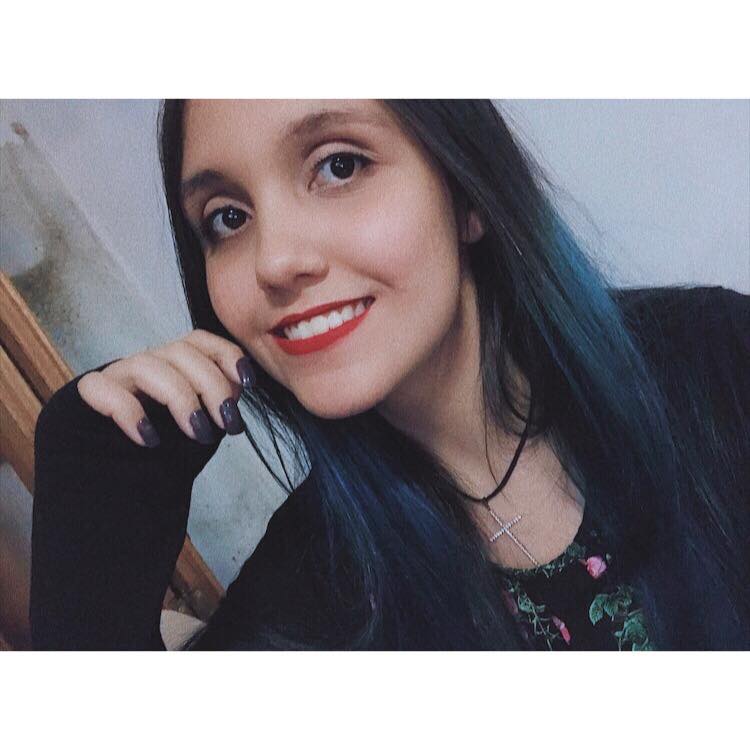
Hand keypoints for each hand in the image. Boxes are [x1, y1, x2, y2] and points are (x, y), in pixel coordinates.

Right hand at [76, 329, 254, 447]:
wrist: (111, 485)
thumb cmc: (160, 452)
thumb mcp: (198, 427)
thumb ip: (216, 404)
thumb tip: (237, 387)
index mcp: (173, 366)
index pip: (200, 341)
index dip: (226, 354)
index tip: (247, 382)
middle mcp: (147, 364)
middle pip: (180, 352)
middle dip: (212, 385)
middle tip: (227, 423)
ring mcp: (116, 377)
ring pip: (148, 366)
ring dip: (180, 398)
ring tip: (198, 433)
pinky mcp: (88, 396)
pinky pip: (103, 388)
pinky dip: (130, 412)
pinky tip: (149, 439)